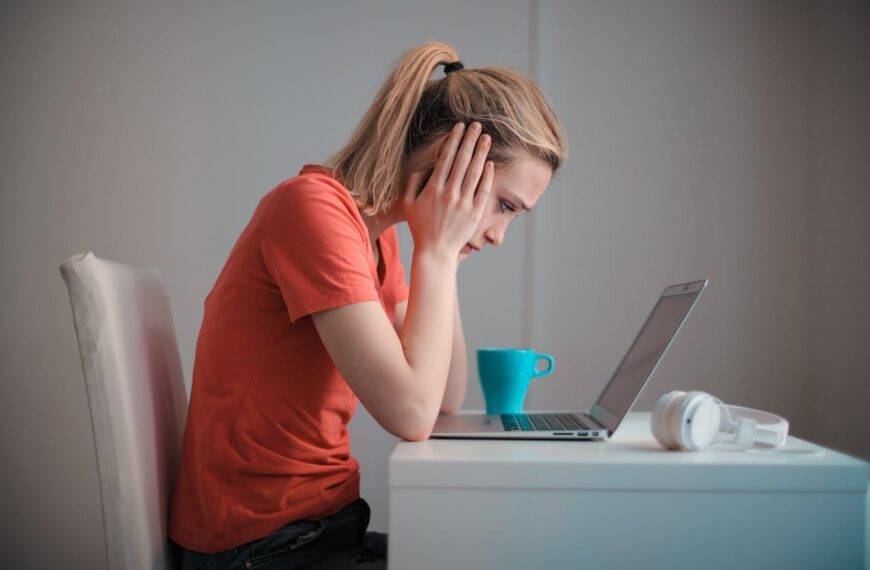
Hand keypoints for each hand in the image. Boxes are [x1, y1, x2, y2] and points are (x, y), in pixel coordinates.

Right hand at [402, 121, 493, 259]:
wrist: (435, 251)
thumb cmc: (420, 226)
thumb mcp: (408, 203)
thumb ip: (413, 182)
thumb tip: (424, 166)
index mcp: (433, 188)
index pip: (446, 158)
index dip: (454, 140)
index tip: (460, 127)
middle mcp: (449, 193)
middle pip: (462, 160)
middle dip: (470, 140)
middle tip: (477, 125)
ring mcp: (463, 203)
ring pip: (474, 172)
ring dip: (481, 153)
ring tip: (486, 138)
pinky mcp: (474, 213)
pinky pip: (483, 190)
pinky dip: (487, 176)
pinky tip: (490, 163)